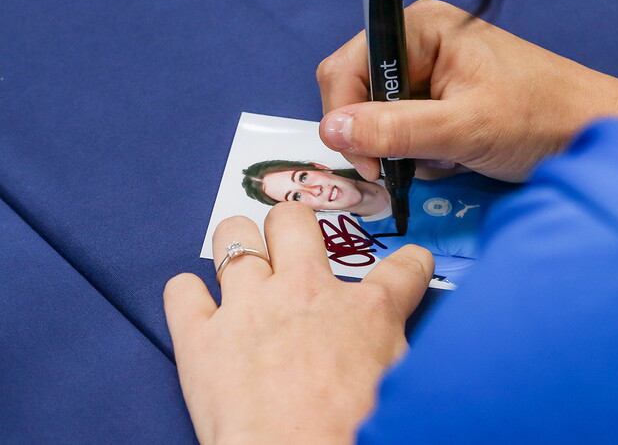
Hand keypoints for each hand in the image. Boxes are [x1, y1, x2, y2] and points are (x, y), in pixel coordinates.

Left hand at [164, 202, 433, 443]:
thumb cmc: (351, 432)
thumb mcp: (400, 382)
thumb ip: (397, 345)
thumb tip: (398, 337)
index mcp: (367, 310)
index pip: (404, 265)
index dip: (412, 264)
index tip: (408, 269)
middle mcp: (305, 291)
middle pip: (293, 219)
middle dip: (294, 224)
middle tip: (294, 246)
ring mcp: (248, 308)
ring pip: (233, 235)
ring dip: (239, 245)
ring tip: (243, 264)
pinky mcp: (200, 338)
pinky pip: (181, 289)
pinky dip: (188, 294)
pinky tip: (201, 307)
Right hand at [317, 0, 617, 182]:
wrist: (594, 132)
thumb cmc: (541, 118)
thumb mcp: (463, 129)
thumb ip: (395, 130)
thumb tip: (330, 130)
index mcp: (420, 27)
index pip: (346, 67)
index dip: (346, 116)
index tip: (371, 164)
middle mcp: (420, 42)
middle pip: (360, 94)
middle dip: (382, 137)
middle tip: (412, 166)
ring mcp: (433, 72)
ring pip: (382, 119)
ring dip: (407, 149)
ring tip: (449, 157)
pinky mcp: (446, 99)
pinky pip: (408, 130)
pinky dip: (424, 152)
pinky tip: (457, 157)